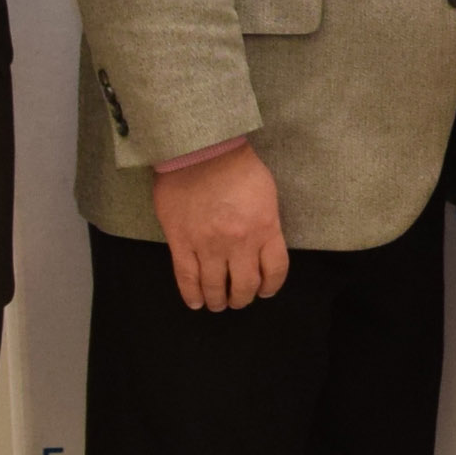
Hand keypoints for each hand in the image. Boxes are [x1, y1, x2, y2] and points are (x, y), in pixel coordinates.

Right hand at [151, 142, 289, 312]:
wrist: (199, 150)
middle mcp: (239, 242)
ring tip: (218, 304)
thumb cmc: (237, 166)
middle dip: (243, 298)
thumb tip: (262, 244)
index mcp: (265, 228)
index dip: (271, 286)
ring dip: (218, 301)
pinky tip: (195, 302)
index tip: (265, 291)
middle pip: (245, 284)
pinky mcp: (180, 242)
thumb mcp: (266, 194)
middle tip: (238, 300)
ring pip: (215, 286)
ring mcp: (208, 244)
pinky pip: (186, 277)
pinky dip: (191, 294)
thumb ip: (266, 223)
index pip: (275, 270)